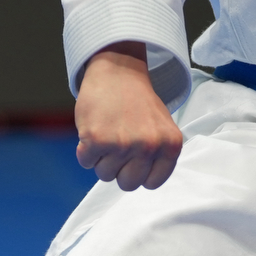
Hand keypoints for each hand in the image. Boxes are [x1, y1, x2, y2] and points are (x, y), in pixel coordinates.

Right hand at [74, 41, 183, 189]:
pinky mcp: (97, 140)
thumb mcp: (161, 128)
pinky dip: (85, 149)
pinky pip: (86, 162)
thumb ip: (158, 156)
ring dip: (102, 157)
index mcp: (170, 145)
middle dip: (119, 169)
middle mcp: (149, 146)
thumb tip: (144, 182)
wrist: (118, 70)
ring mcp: (123, 144)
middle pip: (128, 184)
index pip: (152, 183)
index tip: (135, 157)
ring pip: (105, 174)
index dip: (139, 172)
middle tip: (119, 143)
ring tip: (109, 130)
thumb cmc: (138, 103)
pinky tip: (95, 127)